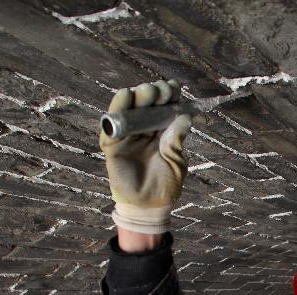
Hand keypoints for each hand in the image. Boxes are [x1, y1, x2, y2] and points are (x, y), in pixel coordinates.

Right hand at [100, 80, 191, 234]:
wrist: (150, 204)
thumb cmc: (166, 184)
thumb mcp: (176, 161)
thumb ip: (176, 140)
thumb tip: (184, 117)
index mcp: (160, 131)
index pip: (163, 107)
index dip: (168, 95)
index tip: (175, 87)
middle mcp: (143, 130)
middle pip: (146, 104)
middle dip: (154, 93)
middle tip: (161, 90)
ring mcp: (127, 136)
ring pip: (129, 110)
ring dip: (137, 97)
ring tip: (146, 92)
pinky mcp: (112, 145)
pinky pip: (112, 125)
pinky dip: (117, 109)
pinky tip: (125, 97)